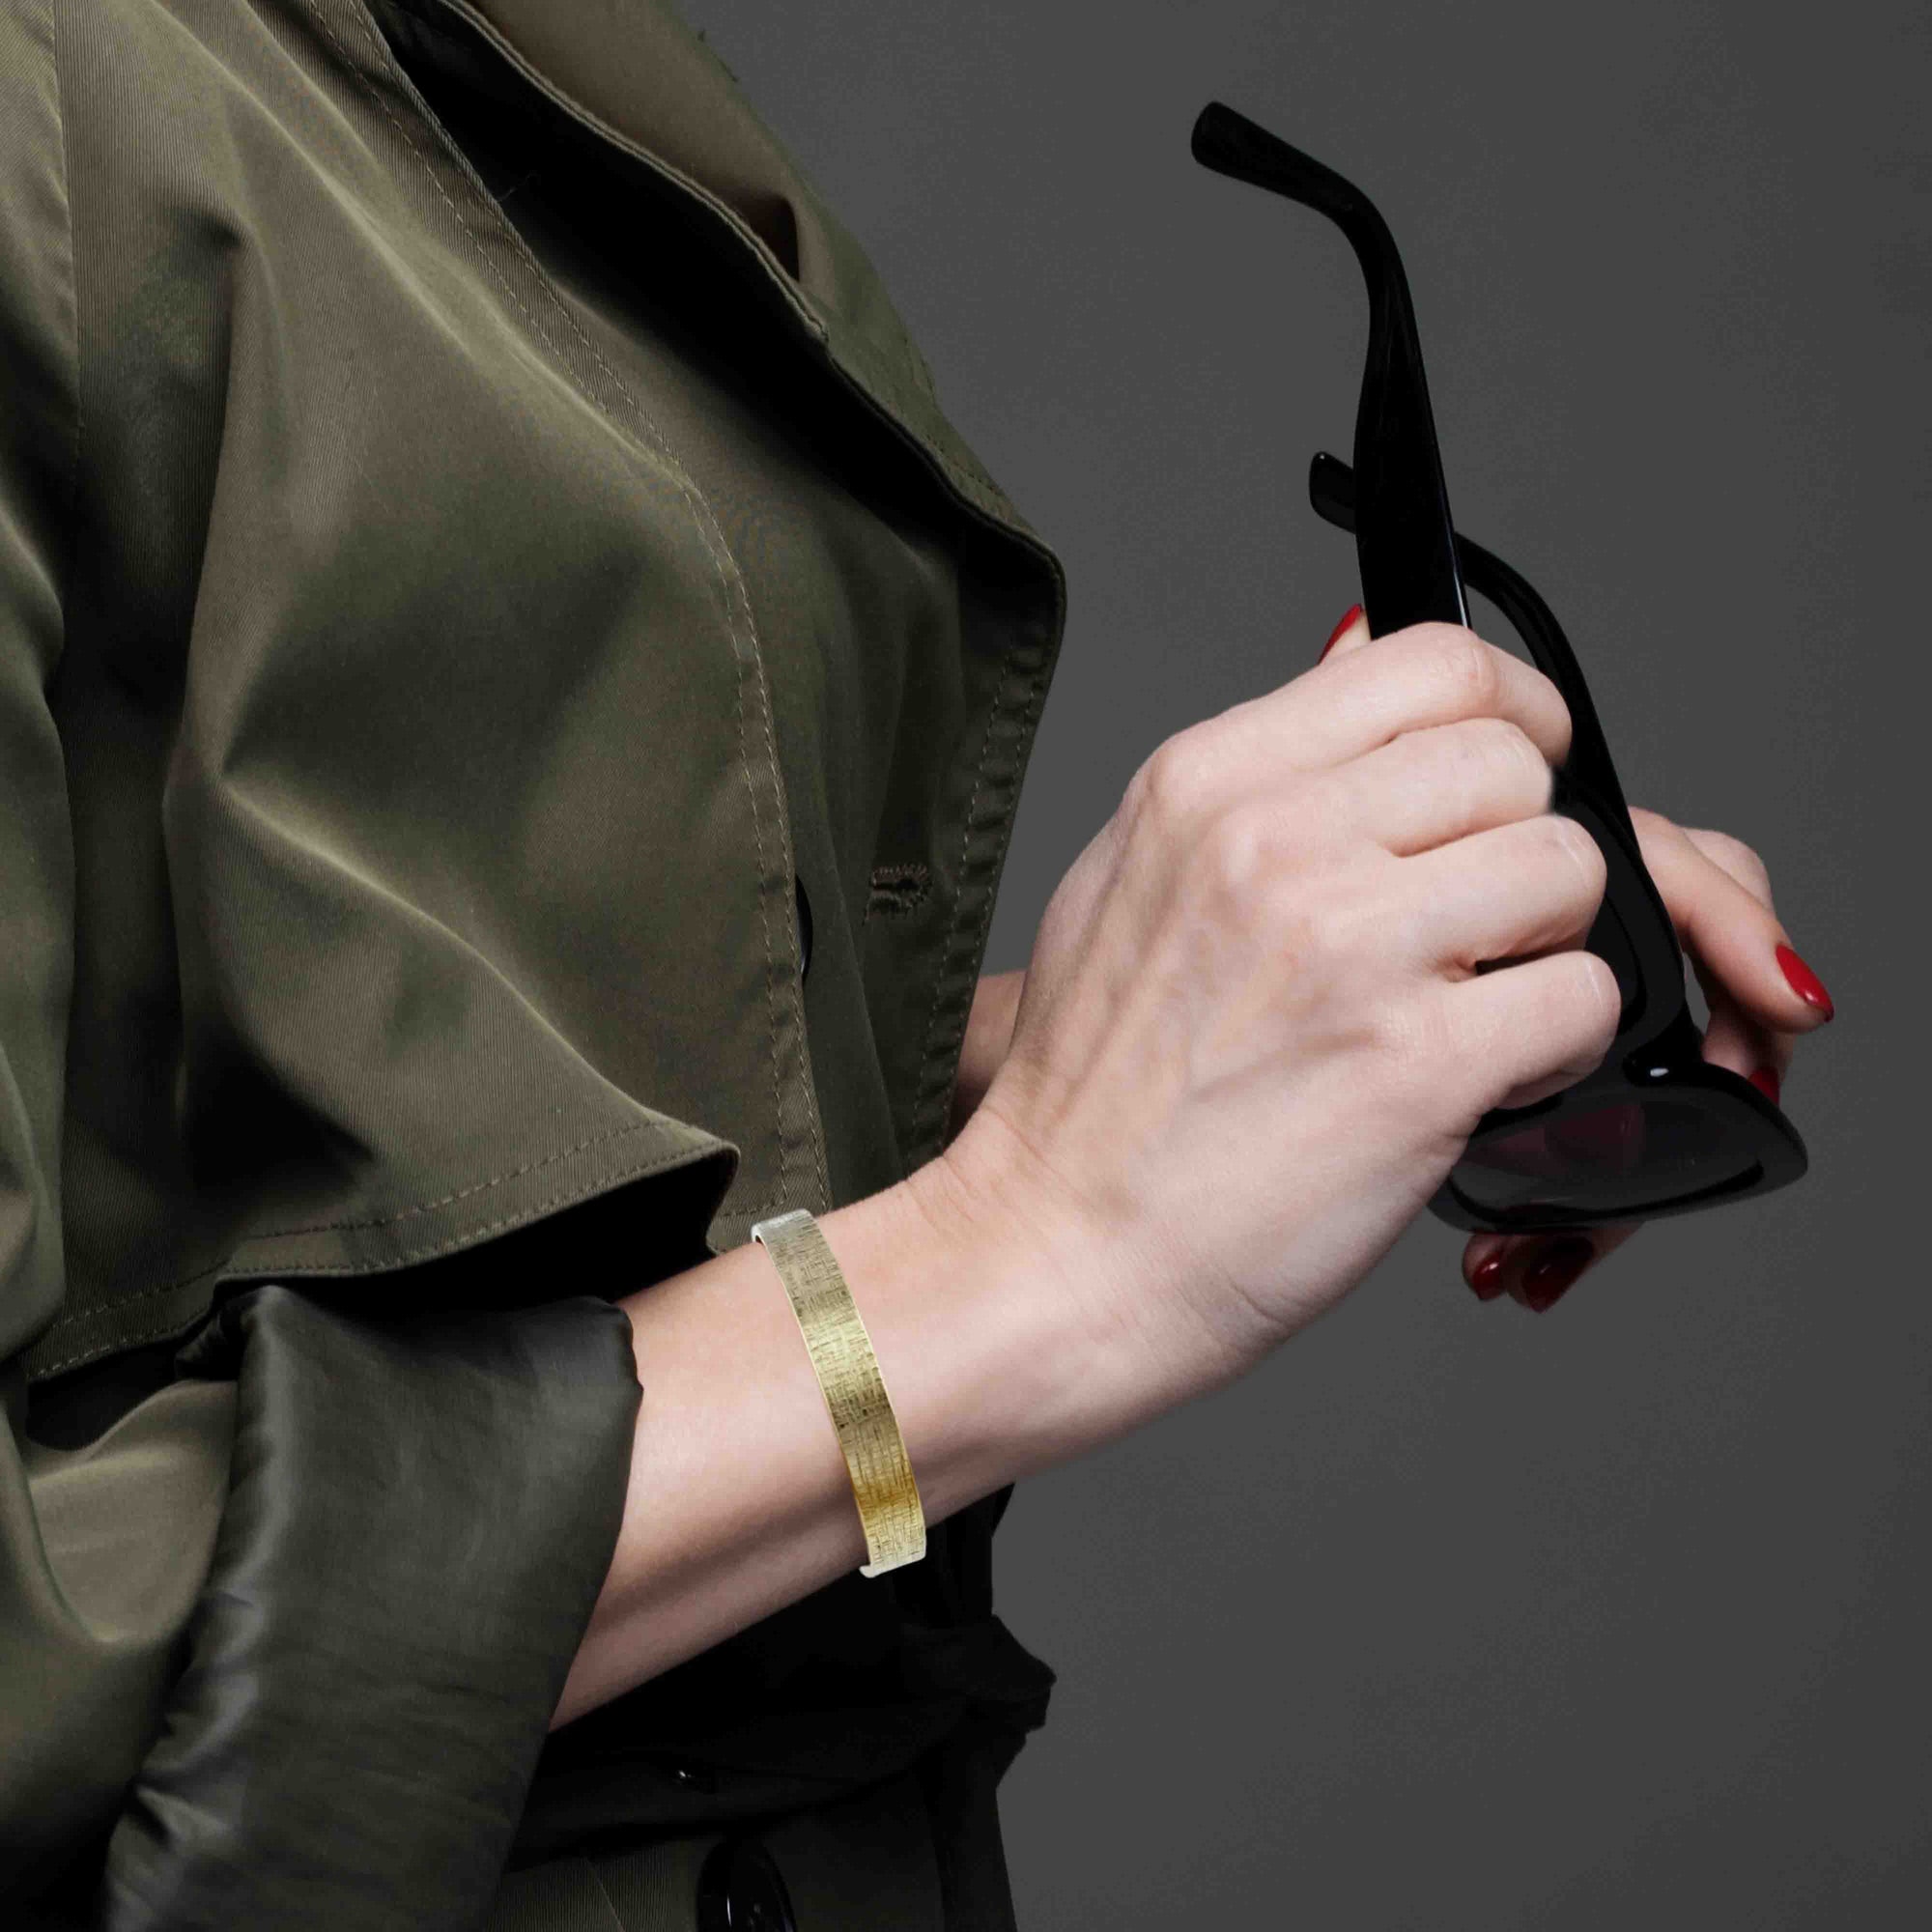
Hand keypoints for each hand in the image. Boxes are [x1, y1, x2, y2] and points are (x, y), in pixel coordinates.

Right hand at [928, 611, 1620, 1423]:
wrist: (1051, 1252)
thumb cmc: (1089, 1094)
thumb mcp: (1127, 877)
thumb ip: (1254, 770)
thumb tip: (1355, 654)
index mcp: (1206, 780)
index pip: (1431, 658)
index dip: (1507, 710)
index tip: (1510, 771)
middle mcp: (1274, 840)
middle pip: (1514, 759)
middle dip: (1520, 843)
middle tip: (1475, 926)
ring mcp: (1347, 947)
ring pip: (1567, 868)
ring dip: (1546, 944)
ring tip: (1471, 1007)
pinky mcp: (1414, 1064)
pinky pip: (1580, 998)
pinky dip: (1553, 1049)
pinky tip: (1476, 1082)